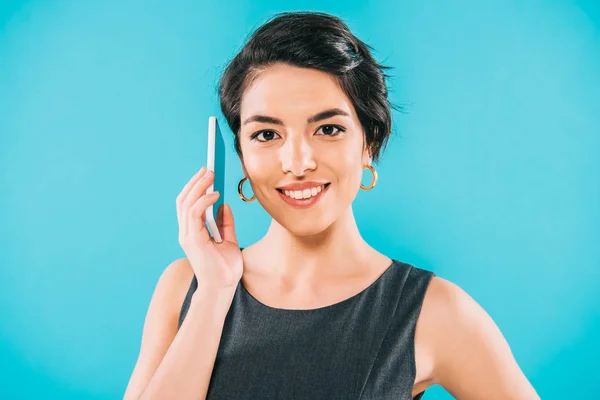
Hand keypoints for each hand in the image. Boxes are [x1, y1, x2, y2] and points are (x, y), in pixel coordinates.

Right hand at [176, 167, 243, 292]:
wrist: (223, 289)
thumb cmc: (225, 269)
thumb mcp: (229, 241)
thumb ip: (226, 224)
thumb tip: (224, 205)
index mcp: (192, 232)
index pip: (187, 204)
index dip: (194, 187)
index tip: (205, 173)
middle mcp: (186, 233)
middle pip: (183, 200)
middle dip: (195, 182)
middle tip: (208, 168)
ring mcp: (188, 236)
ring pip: (186, 203)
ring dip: (198, 186)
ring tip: (210, 175)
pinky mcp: (194, 240)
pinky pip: (194, 214)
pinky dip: (204, 201)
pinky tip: (215, 194)